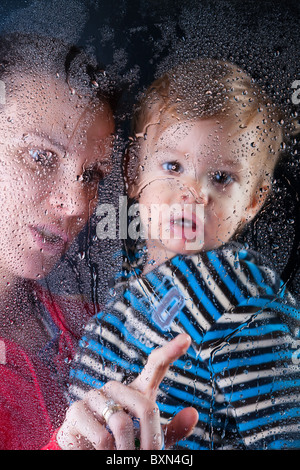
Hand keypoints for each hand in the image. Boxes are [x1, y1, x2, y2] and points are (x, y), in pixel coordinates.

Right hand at [56, 333, 197, 449]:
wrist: (86, 454)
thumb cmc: (121, 445)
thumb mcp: (148, 438)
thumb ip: (171, 429)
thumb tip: (194, 413)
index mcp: (137, 390)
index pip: (156, 366)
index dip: (171, 351)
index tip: (186, 339)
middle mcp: (116, 388)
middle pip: (145, 406)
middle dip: (149, 439)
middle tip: (145, 456)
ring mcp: (94, 396)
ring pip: (121, 423)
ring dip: (126, 449)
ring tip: (121, 455)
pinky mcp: (76, 410)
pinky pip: (101, 436)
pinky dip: (106, 453)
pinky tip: (100, 451)